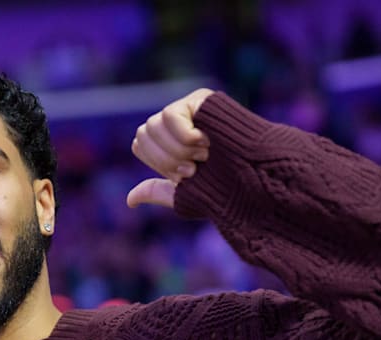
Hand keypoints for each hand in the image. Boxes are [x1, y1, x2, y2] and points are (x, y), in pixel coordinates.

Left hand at [127, 88, 214, 208]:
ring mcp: (188, 109)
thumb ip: (157, 192)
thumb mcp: (184, 194)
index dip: (158, 163)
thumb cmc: (224, 189)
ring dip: (178, 149)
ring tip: (204, 154)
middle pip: (143, 133)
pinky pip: (169, 115)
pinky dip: (184, 136)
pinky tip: (207, 140)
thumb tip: (129, 200)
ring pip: (153, 124)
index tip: (185, 174)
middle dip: (167, 159)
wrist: (251, 179)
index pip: (140, 144)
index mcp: (170, 144)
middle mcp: (176, 124)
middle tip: (195, 166)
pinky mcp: (200, 99)